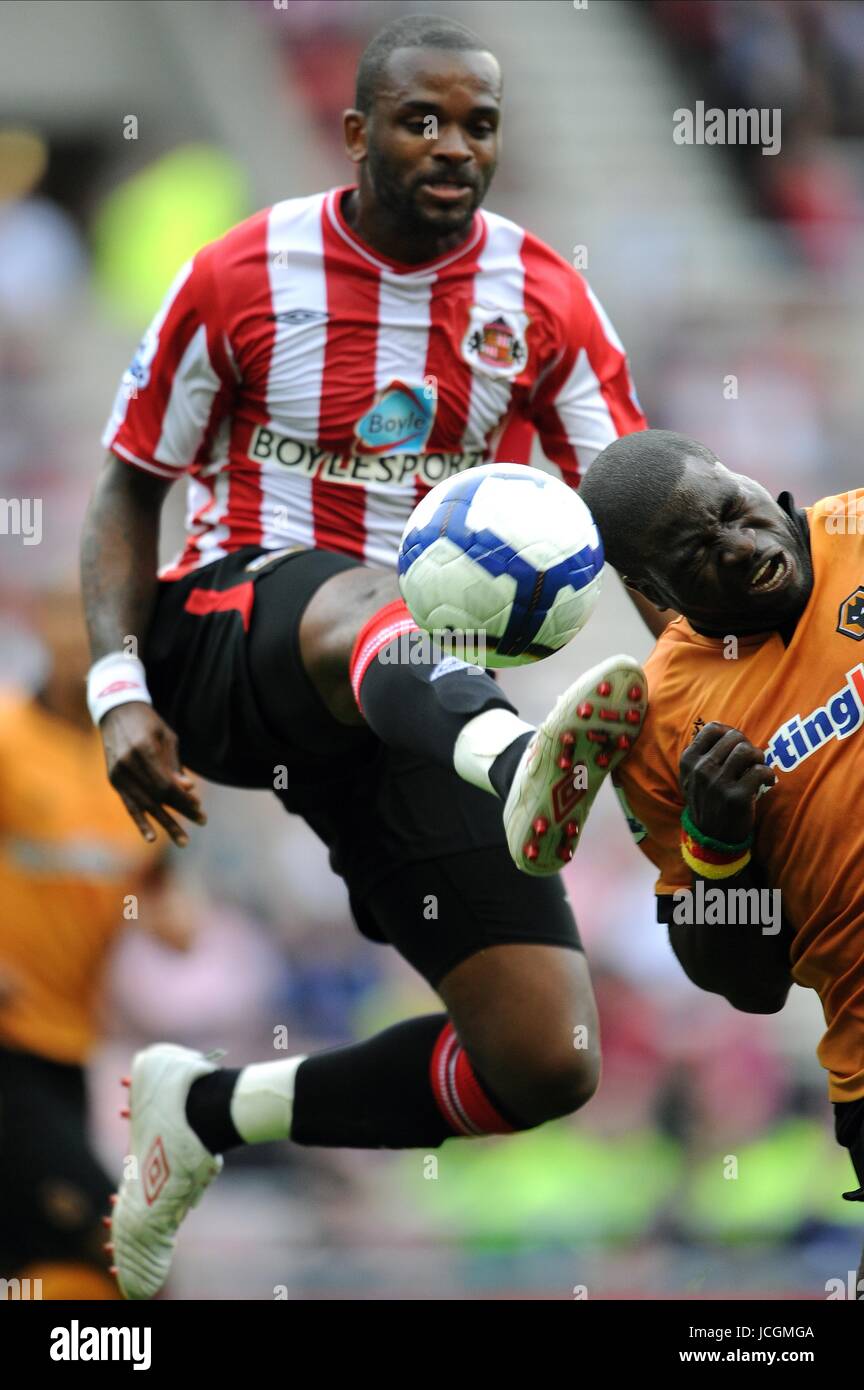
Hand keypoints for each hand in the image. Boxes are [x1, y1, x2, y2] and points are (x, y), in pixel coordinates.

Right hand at [101, 703, 205, 846]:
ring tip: (183, 840)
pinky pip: (128, 805)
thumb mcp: (167, 738)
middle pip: (158, 796)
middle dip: (181, 811)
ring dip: (166, 823)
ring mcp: (118, 773)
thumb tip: (189, 789)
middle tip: (202, 822)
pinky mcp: (113, 779)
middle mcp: (128, 764)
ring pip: (145, 804)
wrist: (116, 712)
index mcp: (143, 750)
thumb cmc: (148, 723)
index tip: (199, 807)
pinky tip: (152, 837)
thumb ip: (175, 765)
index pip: (165, 784)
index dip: (183, 798)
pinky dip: (140, 822)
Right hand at [679, 721, 774, 843]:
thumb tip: (726, 730)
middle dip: (747, 745)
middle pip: (734, 737)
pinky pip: (760, 771)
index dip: (730, 733)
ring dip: (759, 757)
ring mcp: (718, 783)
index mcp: (689, 760)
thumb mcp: (693, 776)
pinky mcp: (737, 796)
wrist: (711, 838)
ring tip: (758, 768)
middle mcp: (701, 769)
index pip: (714, 729)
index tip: (736, 745)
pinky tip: (767, 781)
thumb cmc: (707, 800)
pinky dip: (768, 774)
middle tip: (750, 760)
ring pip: (747, 750)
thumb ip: (703, 753)